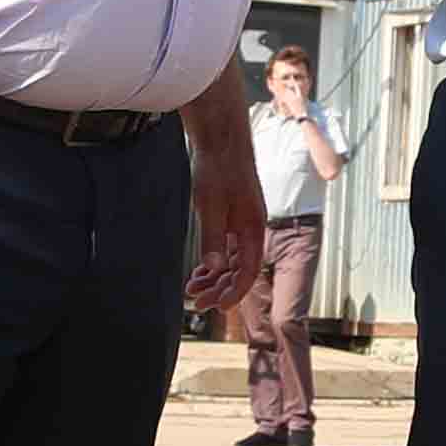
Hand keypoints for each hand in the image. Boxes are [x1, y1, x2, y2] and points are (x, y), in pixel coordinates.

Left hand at [183, 150, 268, 323]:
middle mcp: (251, 229)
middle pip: (240, 270)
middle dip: (220, 289)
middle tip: (197, 303)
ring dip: (215, 277)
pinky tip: (199, 271)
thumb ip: (213, 238)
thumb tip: (214, 268)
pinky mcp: (232, 216)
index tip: (216, 307)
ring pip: (232, 260)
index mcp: (253, 228)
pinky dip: (214, 261)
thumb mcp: (211, 205)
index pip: (248, 271)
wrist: (220, 138)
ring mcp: (242, 222)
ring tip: (193, 289)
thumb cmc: (218, 168)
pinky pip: (226, 247)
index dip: (234, 292)